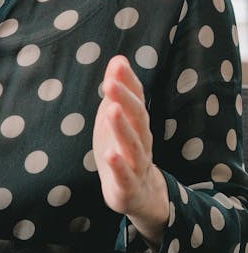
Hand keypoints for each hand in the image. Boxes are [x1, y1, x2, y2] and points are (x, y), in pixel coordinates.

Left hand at [92, 55, 168, 244]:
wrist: (139, 194)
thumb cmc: (124, 150)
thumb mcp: (117, 118)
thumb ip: (118, 91)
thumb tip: (118, 59)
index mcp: (138, 124)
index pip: (137, 100)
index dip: (129, 82)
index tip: (119, 64)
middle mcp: (142, 141)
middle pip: (137, 119)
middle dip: (125, 100)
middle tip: (110, 83)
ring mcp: (137, 164)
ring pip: (133, 145)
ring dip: (122, 127)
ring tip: (110, 111)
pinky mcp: (127, 186)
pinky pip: (125, 176)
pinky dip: (119, 166)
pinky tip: (110, 154)